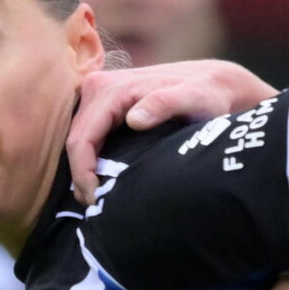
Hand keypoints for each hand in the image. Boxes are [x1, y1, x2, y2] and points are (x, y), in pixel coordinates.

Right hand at [67, 60, 278, 200]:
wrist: (213, 83)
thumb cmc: (206, 95)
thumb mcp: (192, 99)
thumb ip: (164, 105)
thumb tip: (134, 120)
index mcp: (111, 89)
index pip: (82, 137)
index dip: (83, 172)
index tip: (95, 199)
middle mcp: (98, 86)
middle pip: (75, 140)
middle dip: (81, 176)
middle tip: (95, 206)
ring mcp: (99, 93)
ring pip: (79, 139)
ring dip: (83, 169)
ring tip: (97, 198)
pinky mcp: (104, 103)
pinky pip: (88, 134)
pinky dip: (90, 159)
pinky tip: (101, 180)